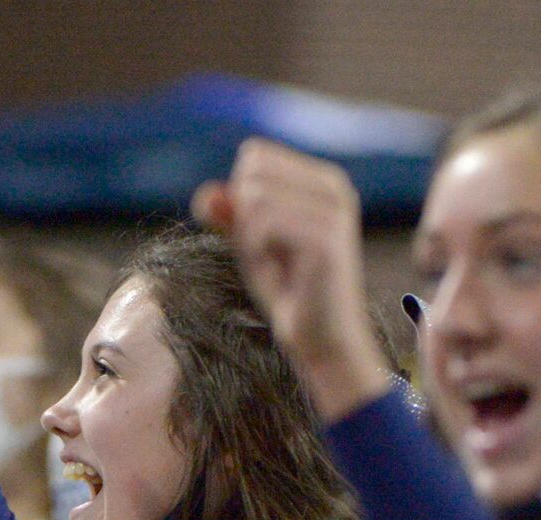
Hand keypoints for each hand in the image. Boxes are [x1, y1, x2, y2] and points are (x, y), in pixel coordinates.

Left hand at [195, 139, 392, 421]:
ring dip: (251, 237)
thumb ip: (227, 211)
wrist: (323, 342)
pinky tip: (284, 275)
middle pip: (252, 171)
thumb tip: (206, 194)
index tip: (268, 238)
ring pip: (253, 195)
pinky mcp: (325, 237)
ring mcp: (334, 210)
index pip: (254, 155)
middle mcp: (335, 186)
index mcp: (324, 180)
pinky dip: (258, 250)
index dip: (242, 199)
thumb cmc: (290, 291)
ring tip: (279, 266)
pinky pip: (261, 221)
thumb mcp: (251, 241)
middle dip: (245, 216)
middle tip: (272, 255)